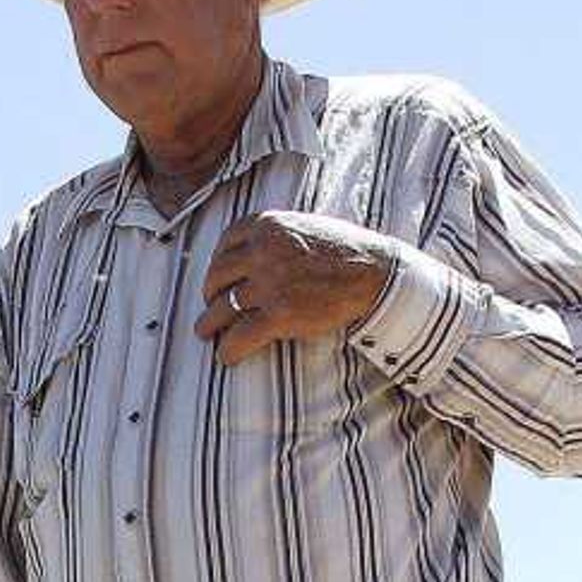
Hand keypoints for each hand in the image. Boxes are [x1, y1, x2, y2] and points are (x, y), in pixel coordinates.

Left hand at [194, 212, 396, 365]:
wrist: (375, 273)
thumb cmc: (347, 250)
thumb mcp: (303, 225)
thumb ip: (275, 234)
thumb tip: (254, 252)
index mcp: (266, 225)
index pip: (225, 244)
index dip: (216, 265)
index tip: (218, 280)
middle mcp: (261, 251)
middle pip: (217, 276)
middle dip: (209, 294)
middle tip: (210, 308)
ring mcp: (268, 283)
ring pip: (223, 307)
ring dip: (210, 324)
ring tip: (206, 333)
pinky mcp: (279, 314)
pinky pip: (239, 336)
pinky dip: (228, 349)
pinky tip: (227, 356)